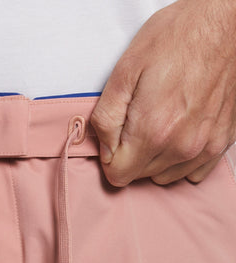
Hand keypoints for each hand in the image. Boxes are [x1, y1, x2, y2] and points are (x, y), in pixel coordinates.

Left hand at [90, 0, 235, 186]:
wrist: (225, 20)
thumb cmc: (177, 37)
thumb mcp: (124, 71)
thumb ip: (106, 118)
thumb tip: (105, 150)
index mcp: (153, 130)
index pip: (118, 175)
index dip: (110, 157)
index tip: (115, 136)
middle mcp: (181, 146)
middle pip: (140, 175)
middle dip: (131, 155)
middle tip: (138, 119)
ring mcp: (205, 146)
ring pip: (164, 176)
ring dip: (156, 158)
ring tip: (160, 122)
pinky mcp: (222, 142)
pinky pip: (192, 172)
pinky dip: (180, 159)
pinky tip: (179, 133)